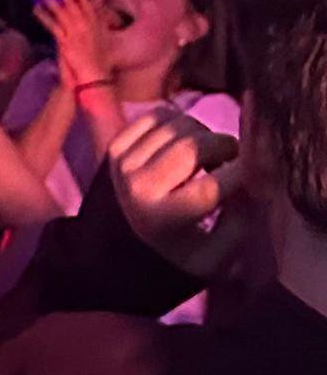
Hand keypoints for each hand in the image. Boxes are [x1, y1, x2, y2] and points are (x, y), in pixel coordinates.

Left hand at [35, 0, 111, 100]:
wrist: (94, 76)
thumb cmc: (100, 60)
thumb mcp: (104, 37)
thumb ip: (100, 22)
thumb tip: (98, 10)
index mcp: (95, 22)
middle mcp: (85, 24)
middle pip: (70, 1)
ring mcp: (74, 31)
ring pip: (60, 10)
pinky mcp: (65, 41)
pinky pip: (52, 24)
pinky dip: (43, 15)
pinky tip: (35, 8)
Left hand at [108, 107, 242, 276]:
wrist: (115, 250)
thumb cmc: (175, 257)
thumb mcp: (214, 258)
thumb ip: (240, 222)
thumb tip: (259, 182)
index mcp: (163, 219)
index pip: (211, 186)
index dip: (242, 174)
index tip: (259, 171)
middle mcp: (139, 184)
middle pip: (195, 145)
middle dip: (226, 147)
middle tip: (235, 160)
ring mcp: (124, 160)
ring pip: (178, 124)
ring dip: (204, 134)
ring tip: (210, 157)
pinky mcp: (115, 144)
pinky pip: (158, 116)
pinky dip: (179, 124)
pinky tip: (185, 145)